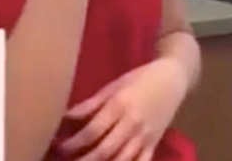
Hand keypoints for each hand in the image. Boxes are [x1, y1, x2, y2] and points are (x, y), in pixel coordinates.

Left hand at [60, 59, 188, 160]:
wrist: (173, 79)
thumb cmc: (140, 79)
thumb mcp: (114, 86)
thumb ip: (90, 104)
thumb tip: (64, 118)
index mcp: (120, 105)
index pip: (92, 131)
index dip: (73, 143)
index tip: (58, 146)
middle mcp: (133, 123)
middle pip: (105, 150)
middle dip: (83, 160)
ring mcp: (145, 136)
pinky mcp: (154, 144)